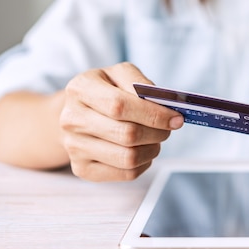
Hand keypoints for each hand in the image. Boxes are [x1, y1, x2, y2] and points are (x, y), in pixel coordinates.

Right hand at [59, 62, 183, 181]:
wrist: (79, 112)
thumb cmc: (107, 91)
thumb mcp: (121, 75)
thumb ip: (142, 84)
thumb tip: (166, 104)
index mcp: (80, 89)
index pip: (119, 106)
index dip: (153, 114)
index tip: (176, 118)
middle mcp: (72, 119)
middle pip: (127, 135)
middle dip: (157, 132)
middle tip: (168, 128)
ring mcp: (74, 147)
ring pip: (128, 158)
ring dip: (153, 149)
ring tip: (155, 138)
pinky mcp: (82, 169)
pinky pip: (125, 174)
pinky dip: (144, 164)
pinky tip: (143, 150)